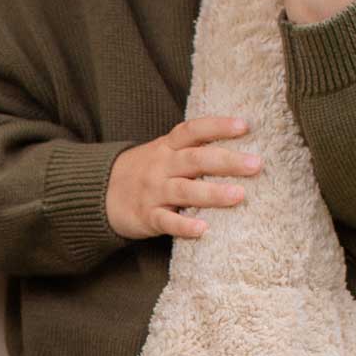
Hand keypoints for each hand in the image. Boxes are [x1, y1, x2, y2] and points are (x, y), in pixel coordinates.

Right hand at [104, 116, 260, 239]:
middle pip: (196, 160)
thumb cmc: (147, 170)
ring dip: (212, 193)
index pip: (193, 130)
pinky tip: (203, 229)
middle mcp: (162, 166)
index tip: (245, 126)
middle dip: (227, 161)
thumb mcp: (165, 151)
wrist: (100, 191)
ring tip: (239, 195)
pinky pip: (167, 222)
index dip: (218, 126)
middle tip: (256, 164)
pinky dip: (184, 226)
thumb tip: (241, 145)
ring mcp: (154, 191)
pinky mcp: (147, 217)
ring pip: (184, 191)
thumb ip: (194, 148)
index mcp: (168, 146)